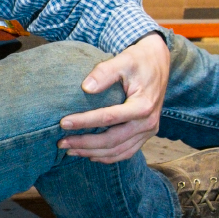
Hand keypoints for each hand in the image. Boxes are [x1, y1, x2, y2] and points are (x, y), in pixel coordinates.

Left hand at [58, 33, 169, 163]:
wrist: (157, 62)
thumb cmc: (137, 60)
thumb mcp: (122, 60)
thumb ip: (104, 72)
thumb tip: (85, 88)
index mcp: (143, 106)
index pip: (109, 118)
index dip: (85, 122)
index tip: (63, 123)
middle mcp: (148, 122)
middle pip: (112, 140)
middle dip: (84, 143)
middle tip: (61, 142)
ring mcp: (148, 130)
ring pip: (118, 150)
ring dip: (92, 152)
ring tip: (70, 150)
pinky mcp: (146, 133)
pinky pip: (127, 151)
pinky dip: (108, 156)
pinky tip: (90, 155)